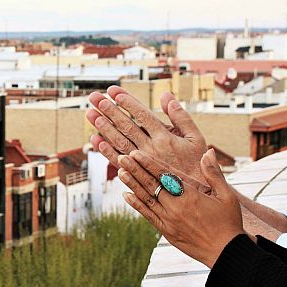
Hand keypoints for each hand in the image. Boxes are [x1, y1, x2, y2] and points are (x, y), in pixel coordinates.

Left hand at [86, 86, 207, 181]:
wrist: (195, 195)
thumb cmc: (195, 163)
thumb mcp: (195, 138)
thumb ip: (181, 116)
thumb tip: (166, 95)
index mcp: (166, 137)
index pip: (143, 115)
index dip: (128, 102)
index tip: (114, 91)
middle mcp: (151, 148)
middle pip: (127, 126)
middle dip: (109, 110)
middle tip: (95, 97)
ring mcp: (142, 162)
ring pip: (119, 141)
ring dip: (104, 127)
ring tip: (90, 114)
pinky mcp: (137, 174)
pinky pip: (117, 161)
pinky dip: (105, 150)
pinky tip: (95, 139)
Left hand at [117, 148, 243, 267]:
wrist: (226, 253)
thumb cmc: (229, 222)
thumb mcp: (227, 196)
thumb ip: (214, 173)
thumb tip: (208, 151)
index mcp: (190, 196)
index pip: (164, 175)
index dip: (149, 163)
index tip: (136, 153)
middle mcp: (175, 207)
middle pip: (151, 185)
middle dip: (135, 170)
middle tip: (122, 157)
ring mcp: (169, 220)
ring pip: (146, 199)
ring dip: (132, 184)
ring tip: (120, 171)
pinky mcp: (166, 231)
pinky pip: (148, 215)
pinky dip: (137, 205)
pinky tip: (127, 195)